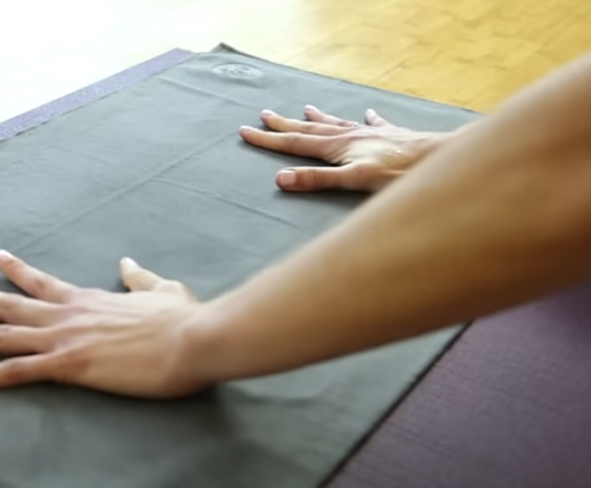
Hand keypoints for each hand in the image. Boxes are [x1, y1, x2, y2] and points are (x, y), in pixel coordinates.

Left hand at [0, 250, 208, 398]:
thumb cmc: (182, 319)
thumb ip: (139, 277)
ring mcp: (62, 339)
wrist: (192, 339)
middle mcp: (66, 315)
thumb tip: (126, 264)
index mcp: (87, 299)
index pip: (42, 282)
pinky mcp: (66, 366)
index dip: (17, 270)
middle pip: (8, 303)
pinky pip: (9, 373)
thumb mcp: (162, 289)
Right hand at [239, 106, 453, 191]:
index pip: (295, 143)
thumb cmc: (399, 172)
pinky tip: (368, 114)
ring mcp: (371, 134)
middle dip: (285, 124)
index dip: (269, 139)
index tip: (245, 131)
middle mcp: (351, 136)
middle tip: (264, 115)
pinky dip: (367, 119)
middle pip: (310, 130)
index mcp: (338, 147)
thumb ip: (317, 180)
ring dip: (319, 119)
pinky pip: (374, 124)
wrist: (438, 158)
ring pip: (338, 124)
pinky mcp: (392, 137)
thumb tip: (281, 179)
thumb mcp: (354, 180)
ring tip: (306, 109)